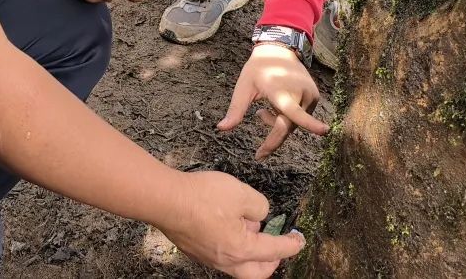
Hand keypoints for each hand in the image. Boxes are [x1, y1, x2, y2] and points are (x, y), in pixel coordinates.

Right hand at [156, 171, 304, 277]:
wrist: (166, 200)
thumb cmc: (202, 197)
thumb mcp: (242, 193)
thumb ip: (259, 206)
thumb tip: (258, 216)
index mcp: (242, 249)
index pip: (275, 251)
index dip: (291, 245)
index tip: (299, 240)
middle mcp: (226, 260)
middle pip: (256, 273)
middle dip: (272, 262)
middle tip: (279, 247)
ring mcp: (209, 258)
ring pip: (238, 267)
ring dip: (251, 255)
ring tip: (252, 231)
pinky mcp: (196, 250)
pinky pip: (222, 257)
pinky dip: (234, 248)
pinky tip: (230, 228)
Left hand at [218, 44, 327, 159]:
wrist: (279, 50)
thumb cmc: (258, 69)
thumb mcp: (243, 87)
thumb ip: (235, 110)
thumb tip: (221, 129)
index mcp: (280, 90)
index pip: (294, 111)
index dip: (308, 124)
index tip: (324, 131)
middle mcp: (299, 93)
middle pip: (289, 126)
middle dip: (273, 138)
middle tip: (259, 153)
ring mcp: (310, 95)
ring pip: (295, 124)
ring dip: (278, 123)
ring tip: (263, 111)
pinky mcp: (315, 97)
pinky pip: (301, 117)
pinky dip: (288, 118)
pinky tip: (277, 105)